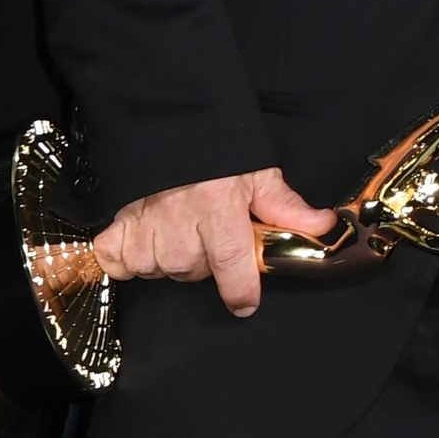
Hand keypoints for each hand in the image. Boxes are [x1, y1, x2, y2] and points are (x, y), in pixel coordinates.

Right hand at [92, 168, 330, 317]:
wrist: (165, 133)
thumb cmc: (216, 157)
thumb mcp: (258, 176)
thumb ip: (287, 207)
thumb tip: (324, 226)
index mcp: (219, 214)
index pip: (232, 266)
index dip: (241, 291)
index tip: (246, 304)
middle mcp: (180, 232)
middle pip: (196, 272)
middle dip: (208, 258)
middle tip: (208, 228)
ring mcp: (144, 235)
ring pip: (163, 271)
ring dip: (172, 256)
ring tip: (178, 226)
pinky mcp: (115, 235)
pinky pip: (122, 266)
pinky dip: (131, 257)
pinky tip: (146, 237)